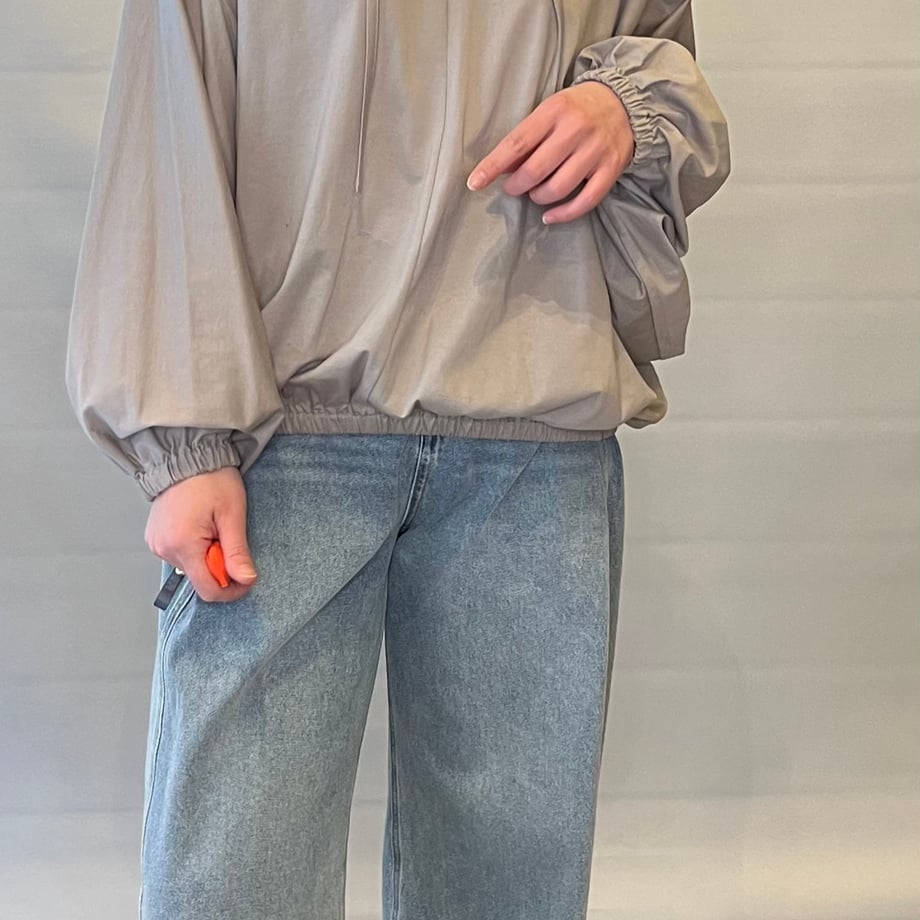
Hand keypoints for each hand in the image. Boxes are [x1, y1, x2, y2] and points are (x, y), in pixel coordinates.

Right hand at [144, 466, 257, 602]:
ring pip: (191, 567)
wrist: (188, 456)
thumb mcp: (232, 515)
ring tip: (213, 527)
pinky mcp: (155, 539)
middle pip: (199, 578)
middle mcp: (164, 548)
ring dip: (208, 555)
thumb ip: (237, 551)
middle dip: (220, 566)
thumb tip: (246, 579)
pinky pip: (180, 555)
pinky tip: (201, 527)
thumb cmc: (211, 479)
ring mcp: (156, 544)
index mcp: (183, 544)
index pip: (207, 589)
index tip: (245, 577)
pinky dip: (195, 548)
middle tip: (228, 537)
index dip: (231, 589)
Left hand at [466, 81, 635, 223]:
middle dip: (517, 186)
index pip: (517, 143)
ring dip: (538, 198)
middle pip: (536, 170)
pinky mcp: (611, 168)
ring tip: (535, 194)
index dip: (493, 166)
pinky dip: (564, 214)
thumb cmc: (577, 109)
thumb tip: (502, 169)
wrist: (626, 102)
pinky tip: (550, 216)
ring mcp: (595, 151)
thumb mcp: (550, 111)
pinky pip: (586, 200)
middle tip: (512, 188)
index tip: (475, 182)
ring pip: (558, 188)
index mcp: (555, 111)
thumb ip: (528, 138)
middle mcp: (576, 130)